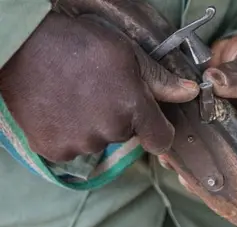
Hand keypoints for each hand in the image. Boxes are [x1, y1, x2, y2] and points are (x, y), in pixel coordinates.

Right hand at [0, 12, 198, 161]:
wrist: (22, 46)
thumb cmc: (78, 44)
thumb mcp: (127, 53)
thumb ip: (160, 80)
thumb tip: (189, 93)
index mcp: (133, 108)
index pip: (160, 140)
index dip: (158, 131)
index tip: (149, 121)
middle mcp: (110, 131)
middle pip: (126, 135)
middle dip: (119, 119)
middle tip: (99, 92)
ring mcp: (80, 143)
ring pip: (97, 141)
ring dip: (91, 126)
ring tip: (74, 97)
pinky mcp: (54, 149)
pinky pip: (71, 147)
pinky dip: (67, 133)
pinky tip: (59, 109)